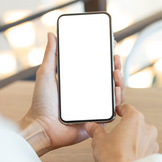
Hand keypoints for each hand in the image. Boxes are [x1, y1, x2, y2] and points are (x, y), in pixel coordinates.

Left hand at [20, 33, 124, 155]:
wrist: (42, 127)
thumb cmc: (41, 103)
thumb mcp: (46, 74)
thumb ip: (50, 55)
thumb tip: (51, 35)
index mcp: (79, 85)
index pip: (97, 71)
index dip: (106, 61)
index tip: (111, 51)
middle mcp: (88, 95)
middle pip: (108, 81)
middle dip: (116, 69)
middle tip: (116, 60)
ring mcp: (94, 107)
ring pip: (113, 94)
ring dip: (119, 83)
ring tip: (117, 74)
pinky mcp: (97, 120)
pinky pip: (112, 111)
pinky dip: (117, 101)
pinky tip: (118, 92)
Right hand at [85, 104, 158, 161]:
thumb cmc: (116, 158)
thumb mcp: (99, 141)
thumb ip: (96, 131)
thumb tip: (92, 127)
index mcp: (134, 119)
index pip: (127, 108)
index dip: (120, 109)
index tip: (117, 110)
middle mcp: (147, 127)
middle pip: (136, 121)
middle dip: (127, 126)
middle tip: (116, 132)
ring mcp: (152, 141)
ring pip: (142, 134)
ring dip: (134, 138)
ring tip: (122, 146)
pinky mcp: (154, 153)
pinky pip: (146, 146)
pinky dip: (139, 148)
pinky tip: (129, 154)